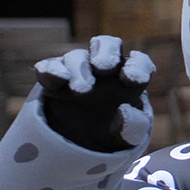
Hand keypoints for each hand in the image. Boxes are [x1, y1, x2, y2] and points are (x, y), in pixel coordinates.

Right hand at [35, 36, 156, 152]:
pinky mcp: (53, 79)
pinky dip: (52, 70)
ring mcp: (77, 70)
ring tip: (81, 90)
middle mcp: (105, 70)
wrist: (80, 144)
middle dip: (106, 53)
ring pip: (77, 57)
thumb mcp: (129, 136)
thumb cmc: (113, 132)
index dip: (138, 66)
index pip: (139, 63)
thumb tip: (125, 109)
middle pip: (107, 45)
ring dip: (79, 70)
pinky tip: (59, 79)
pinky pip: (50, 67)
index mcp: (130, 79)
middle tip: (103, 67)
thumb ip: (133, 125)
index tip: (133, 79)